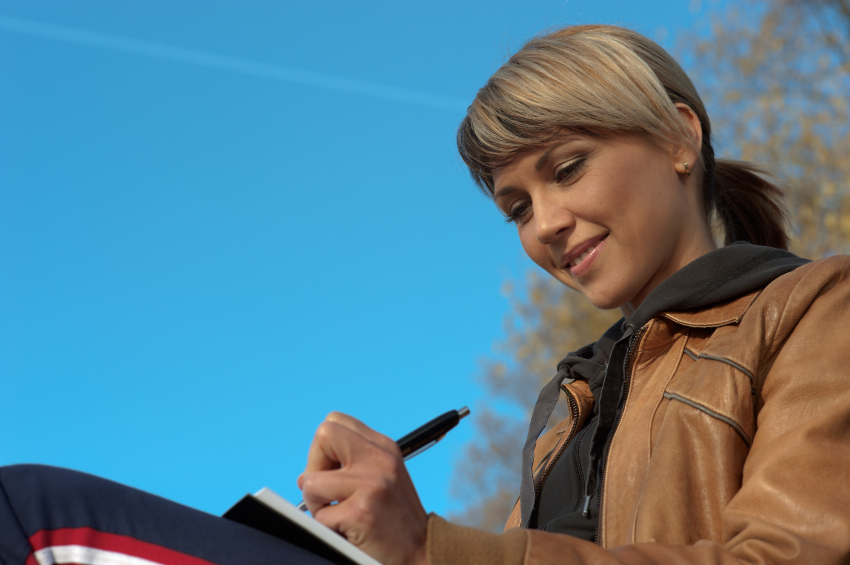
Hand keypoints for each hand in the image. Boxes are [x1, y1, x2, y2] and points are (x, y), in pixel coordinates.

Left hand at [297, 412, 428, 564]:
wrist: (422, 552)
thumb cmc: (395, 519)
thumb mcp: (383, 477)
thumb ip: (352, 462)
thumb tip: (305, 474)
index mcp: (384, 447)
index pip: (335, 422)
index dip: (323, 448)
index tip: (332, 472)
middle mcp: (380, 459)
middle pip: (323, 435)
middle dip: (314, 465)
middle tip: (327, 490)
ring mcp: (371, 483)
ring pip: (310, 482)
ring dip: (318, 505)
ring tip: (340, 516)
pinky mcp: (361, 512)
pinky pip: (319, 516)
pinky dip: (328, 528)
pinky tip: (350, 531)